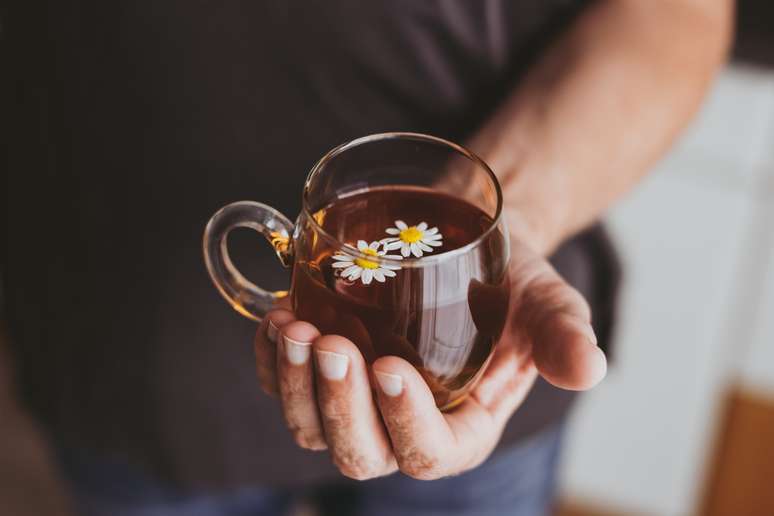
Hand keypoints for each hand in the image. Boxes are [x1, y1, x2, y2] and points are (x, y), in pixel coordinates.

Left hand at [253, 238, 605, 479]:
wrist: (464, 247)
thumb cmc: (510, 284)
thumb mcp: (547, 304)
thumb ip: (564, 337)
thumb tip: (589, 368)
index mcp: (461, 428)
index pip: (429, 453)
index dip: (406, 423)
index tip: (391, 369)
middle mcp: (402, 425)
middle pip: (360, 450)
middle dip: (340, 407)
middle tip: (333, 348)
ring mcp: (357, 400)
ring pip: (312, 425)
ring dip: (295, 385)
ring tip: (294, 329)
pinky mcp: (325, 370)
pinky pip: (286, 385)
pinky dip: (272, 360)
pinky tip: (277, 319)